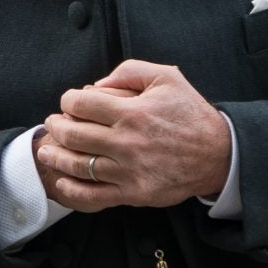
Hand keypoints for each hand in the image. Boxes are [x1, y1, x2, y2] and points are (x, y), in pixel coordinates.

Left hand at [31, 60, 231, 211]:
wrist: (220, 155)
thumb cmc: (191, 114)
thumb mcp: (167, 78)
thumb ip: (130, 71)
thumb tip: (96, 84)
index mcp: (133, 113)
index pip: (81, 105)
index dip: (67, 101)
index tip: (68, 103)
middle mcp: (128, 143)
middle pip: (74, 136)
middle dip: (56, 127)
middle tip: (53, 124)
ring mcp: (129, 171)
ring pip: (79, 166)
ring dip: (55, 157)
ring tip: (47, 150)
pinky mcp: (134, 193)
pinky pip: (93, 196)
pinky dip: (72, 190)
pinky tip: (62, 182)